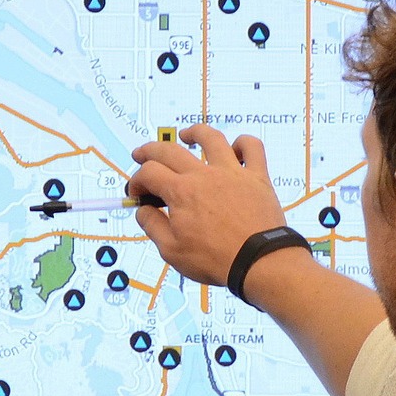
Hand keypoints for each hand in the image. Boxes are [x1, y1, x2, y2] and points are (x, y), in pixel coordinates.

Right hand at [126, 125, 290, 286]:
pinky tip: (234, 149)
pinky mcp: (257, 177)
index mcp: (181, 192)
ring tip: (187, 135)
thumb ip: (153, 226)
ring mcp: (232, 173)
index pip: (149, 173)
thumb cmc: (216, 260)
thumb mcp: (172, 250)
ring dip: (195, 133)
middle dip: (149, 151)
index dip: (137, 181)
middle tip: (141, 155)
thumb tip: (142, 210)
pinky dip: (243, 143)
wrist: (259, 262)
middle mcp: (205, 176)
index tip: (137, 194)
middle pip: (170, 150)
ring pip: (211, 138)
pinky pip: (252, 148)